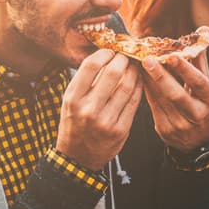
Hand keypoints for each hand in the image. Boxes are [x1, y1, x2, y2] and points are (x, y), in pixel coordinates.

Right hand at [56, 49, 143, 169]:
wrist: (77, 157)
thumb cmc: (74, 124)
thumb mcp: (69, 102)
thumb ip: (84, 82)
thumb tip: (104, 57)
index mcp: (73, 98)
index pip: (91, 66)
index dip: (104, 53)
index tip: (110, 52)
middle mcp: (88, 109)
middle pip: (112, 73)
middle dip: (122, 60)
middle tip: (125, 57)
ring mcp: (105, 121)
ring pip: (127, 86)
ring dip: (134, 72)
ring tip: (134, 67)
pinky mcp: (120, 130)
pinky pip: (134, 102)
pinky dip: (139, 88)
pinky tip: (138, 82)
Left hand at [141, 50, 208, 151]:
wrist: (199, 141)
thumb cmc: (201, 103)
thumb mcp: (206, 84)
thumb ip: (200, 59)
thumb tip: (202, 31)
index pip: (198, 83)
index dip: (186, 70)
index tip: (172, 56)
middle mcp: (197, 114)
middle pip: (176, 95)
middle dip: (161, 76)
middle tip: (148, 59)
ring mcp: (180, 124)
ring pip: (161, 99)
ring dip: (149, 80)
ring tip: (140, 63)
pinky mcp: (164, 129)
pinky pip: (152, 106)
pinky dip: (146, 90)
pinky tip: (140, 78)